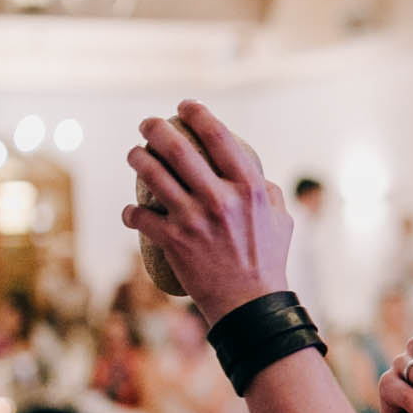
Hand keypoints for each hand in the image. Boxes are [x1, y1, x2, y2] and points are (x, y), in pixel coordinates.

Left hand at [121, 101, 290, 322]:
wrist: (249, 305)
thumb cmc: (267, 262)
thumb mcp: (281, 221)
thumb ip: (268, 193)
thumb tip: (255, 175)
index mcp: (249, 187)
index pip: (219, 137)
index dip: (198, 114)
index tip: (185, 106)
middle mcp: (221, 198)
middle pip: (177, 148)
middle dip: (155, 128)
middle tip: (147, 125)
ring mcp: (194, 219)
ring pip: (152, 175)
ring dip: (137, 159)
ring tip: (135, 155)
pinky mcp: (174, 241)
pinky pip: (141, 217)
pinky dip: (131, 213)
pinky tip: (130, 213)